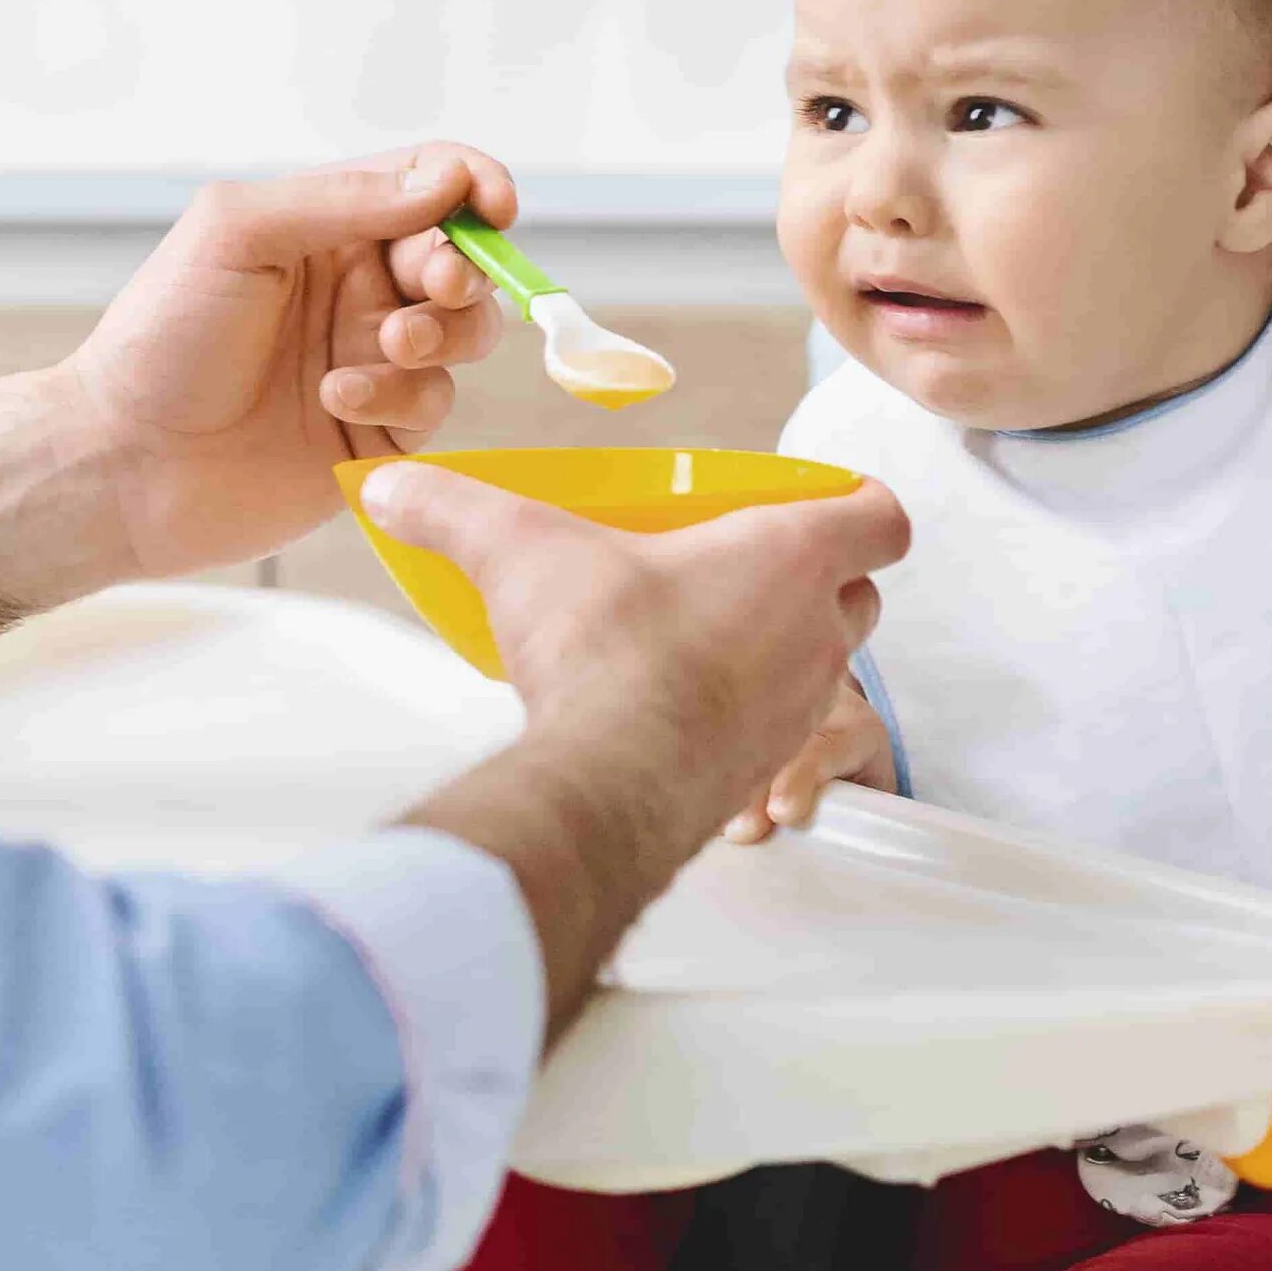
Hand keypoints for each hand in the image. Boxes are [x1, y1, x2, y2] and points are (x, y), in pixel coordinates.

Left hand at [60, 144, 518, 576]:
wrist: (125, 461)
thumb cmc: (162, 336)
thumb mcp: (238, 232)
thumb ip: (344, 198)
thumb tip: (446, 182)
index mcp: (327, 225)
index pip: (429, 183)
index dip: (475, 185)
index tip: (494, 207)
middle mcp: (358, 288)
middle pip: (463, 259)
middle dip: (460, 269)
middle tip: (428, 286)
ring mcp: (372, 360)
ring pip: (466, 334)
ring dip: (441, 333)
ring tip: (387, 344)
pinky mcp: (379, 433)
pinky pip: (433, 404)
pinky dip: (398, 397)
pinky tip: (337, 401)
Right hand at [364, 463, 909, 856]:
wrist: (607, 783)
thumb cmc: (603, 652)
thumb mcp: (518, 550)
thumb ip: (453, 509)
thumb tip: (390, 487)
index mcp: (789, 555)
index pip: (881, 518)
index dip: (860, 506)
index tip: (819, 503)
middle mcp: (814, 632)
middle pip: (858, 594)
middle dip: (815, 579)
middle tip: (740, 567)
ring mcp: (796, 708)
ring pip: (824, 667)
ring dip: (781, 649)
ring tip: (702, 638)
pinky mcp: (763, 768)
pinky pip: (780, 733)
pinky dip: (746, 716)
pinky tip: (680, 709)